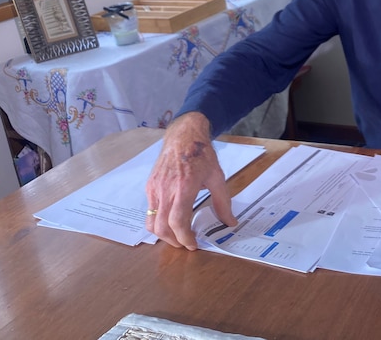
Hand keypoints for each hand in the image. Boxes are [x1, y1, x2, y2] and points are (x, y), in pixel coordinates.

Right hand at [145, 112, 236, 249]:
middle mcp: (166, 189)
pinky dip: (158, 221)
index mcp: (184, 187)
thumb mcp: (217, 177)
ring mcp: (155, 188)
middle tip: (187, 243)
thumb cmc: (201, 154)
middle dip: (174, 241)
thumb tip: (230, 222)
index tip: (193, 244)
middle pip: (162, 227)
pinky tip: (171, 220)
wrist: (183, 135)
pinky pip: (150, 210)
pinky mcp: (149, 186)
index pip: (177, 221)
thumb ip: (223, 202)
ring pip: (151, 222)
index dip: (184, 238)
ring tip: (178, 235)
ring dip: (163, 234)